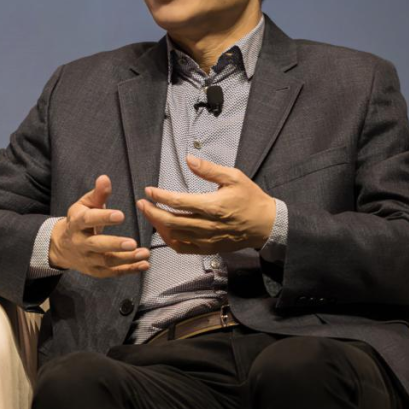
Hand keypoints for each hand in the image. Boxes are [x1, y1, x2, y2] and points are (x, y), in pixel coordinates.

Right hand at [49, 175, 150, 276]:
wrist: (62, 246)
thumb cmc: (78, 221)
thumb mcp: (84, 205)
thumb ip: (97, 194)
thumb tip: (105, 178)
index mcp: (76, 222)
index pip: (88, 220)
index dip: (103, 218)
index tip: (120, 215)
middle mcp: (80, 242)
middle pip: (96, 245)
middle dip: (114, 245)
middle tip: (132, 243)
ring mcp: (87, 259)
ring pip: (106, 261)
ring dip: (126, 259)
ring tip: (144, 253)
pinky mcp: (95, 271)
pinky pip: (112, 272)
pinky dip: (129, 270)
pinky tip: (144, 264)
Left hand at [136, 155, 275, 253]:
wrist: (267, 225)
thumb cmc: (251, 199)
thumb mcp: (234, 177)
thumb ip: (209, 170)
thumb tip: (188, 160)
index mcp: (212, 206)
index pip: (178, 203)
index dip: (160, 197)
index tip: (148, 191)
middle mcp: (208, 225)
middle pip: (171, 222)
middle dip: (152, 213)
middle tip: (141, 204)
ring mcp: (208, 240)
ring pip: (175, 236)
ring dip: (159, 226)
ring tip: (150, 214)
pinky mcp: (209, 248)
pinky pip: (184, 248)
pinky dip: (170, 241)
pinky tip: (164, 231)